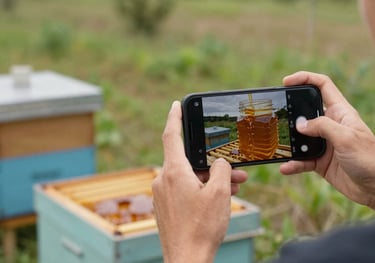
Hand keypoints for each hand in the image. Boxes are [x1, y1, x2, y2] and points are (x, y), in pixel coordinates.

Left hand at [152, 101, 246, 262]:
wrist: (187, 260)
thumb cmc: (202, 227)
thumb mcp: (219, 192)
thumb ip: (221, 169)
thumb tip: (219, 163)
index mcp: (173, 172)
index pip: (171, 135)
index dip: (174, 117)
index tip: (176, 105)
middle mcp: (164, 181)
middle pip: (190, 161)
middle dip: (213, 162)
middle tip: (233, 167)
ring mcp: (163, 195)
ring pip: (190, 176)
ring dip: (211, 178)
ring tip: (234, 185)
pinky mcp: (167, 207)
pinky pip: (185, 189)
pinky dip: (201, 189)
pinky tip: (219, 197)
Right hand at [280, 71, 374, 208]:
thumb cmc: (370, 159)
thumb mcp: (346, 138)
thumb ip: (322, 126)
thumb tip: (299, 124)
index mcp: (340, 112)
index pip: (322, 86)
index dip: (305, 79)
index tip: (286, 82)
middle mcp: (330, 125)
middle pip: (305, 111)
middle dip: (290, 113)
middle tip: (277, 116)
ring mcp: (324, 143)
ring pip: (300, 137)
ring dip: (289, 143)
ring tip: (281, 147)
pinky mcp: (320, 160)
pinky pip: (301, 159)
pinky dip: (293, 163)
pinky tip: (286, 167)